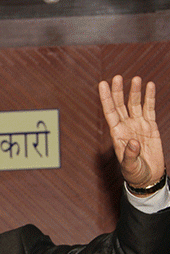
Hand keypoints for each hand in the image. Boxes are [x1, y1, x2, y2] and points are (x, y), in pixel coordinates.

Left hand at [99, 75, 164, 189]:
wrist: (148, 176)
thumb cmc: (134, 173)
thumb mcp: (130, 167)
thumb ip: (130, 155)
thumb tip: (134, 142)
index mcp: (117, 134)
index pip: (110, 112)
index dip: (106, 98)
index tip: (102, 85)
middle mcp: (126, 126)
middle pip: (120, 105)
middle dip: (118, 91)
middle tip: (117, 77)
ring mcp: (138, 125)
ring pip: (135, 104)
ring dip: (134, 91)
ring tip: (136, 79)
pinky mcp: (150, 126)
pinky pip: (149, 108)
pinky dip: (149, 97)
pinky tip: (149, 86)